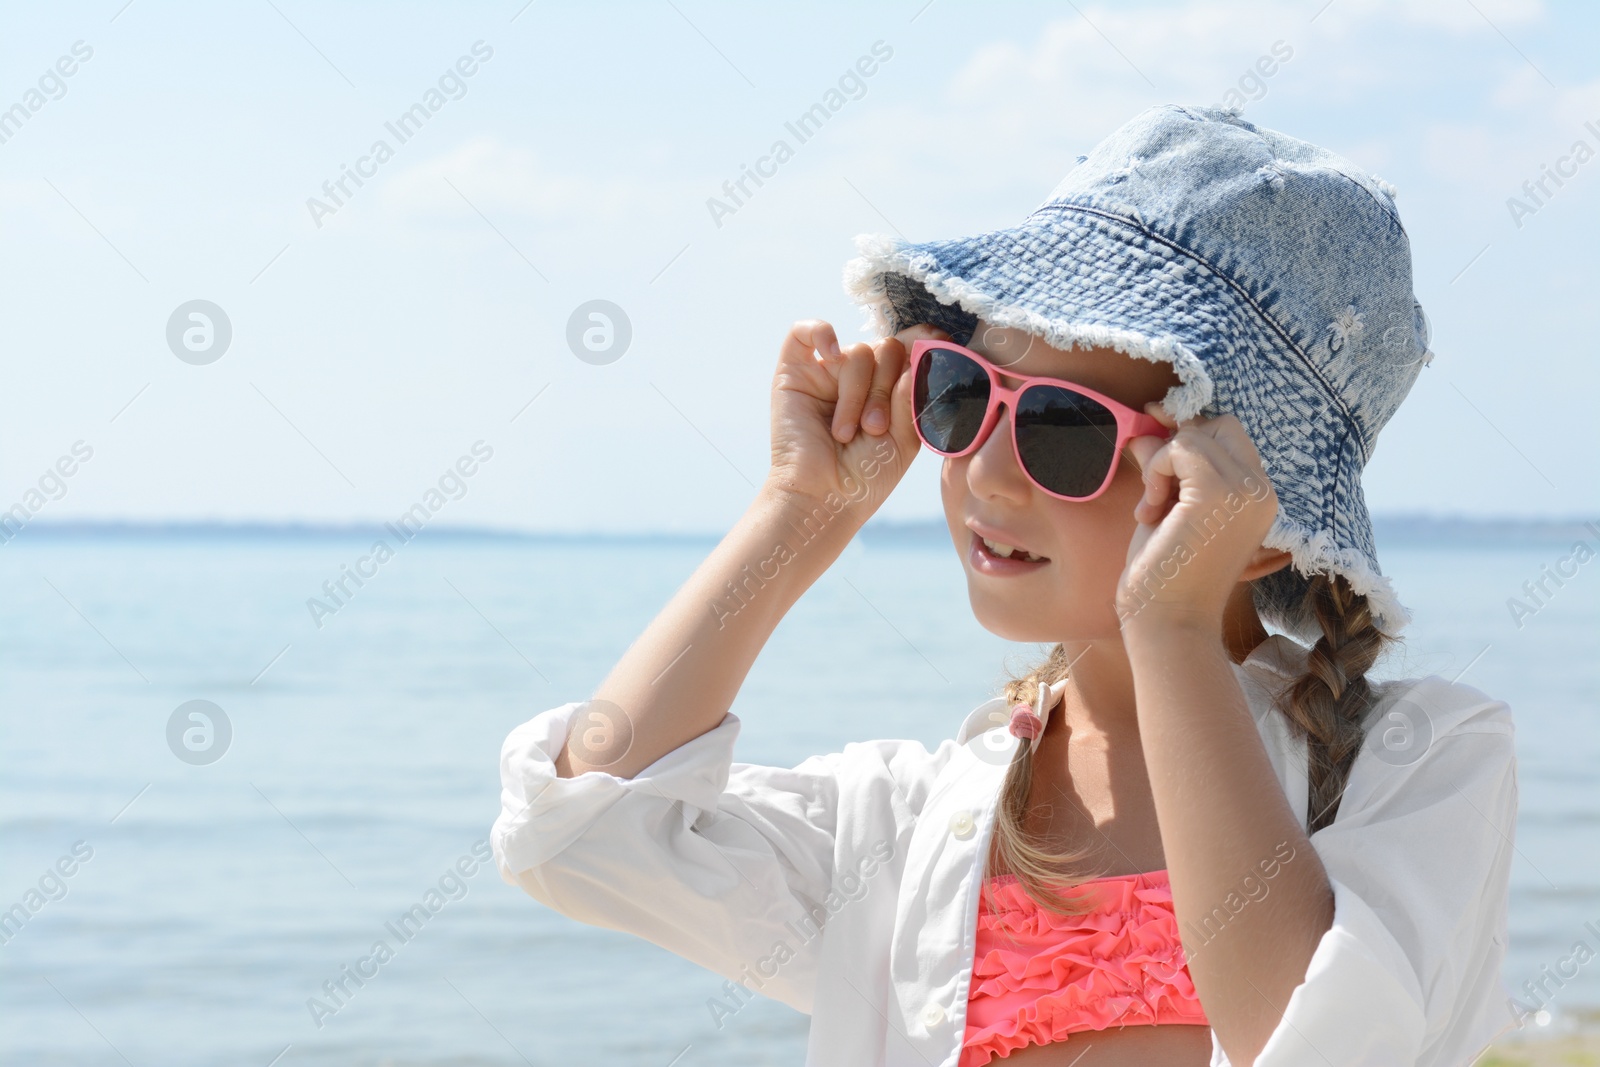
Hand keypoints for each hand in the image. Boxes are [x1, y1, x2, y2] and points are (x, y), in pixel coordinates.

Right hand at [765, 318, 948, 520]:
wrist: (825, 497)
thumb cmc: (866, 475)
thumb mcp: (905, 438)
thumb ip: (913, 396)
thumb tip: (919, 353)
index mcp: (892, 388)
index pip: (911, 348)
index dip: (924, 343)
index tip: (940, 347)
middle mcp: (863, 375)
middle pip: (888, 348)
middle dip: (885, 389)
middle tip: (875, 428)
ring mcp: (828, 371)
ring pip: (859, 352)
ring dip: (858, 395)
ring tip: (846, 432)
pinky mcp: (794, 371)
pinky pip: (807, 330)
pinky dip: (821, 333)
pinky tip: (831, 354)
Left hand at [1116, 407, 1279, 628]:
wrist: (1167, 622)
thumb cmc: (1164, 575)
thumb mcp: (1169, 507)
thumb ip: (1169, 465)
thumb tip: (1151, 418)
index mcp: (1259, 498)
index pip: (1231, 438)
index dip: (1191, 437)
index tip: (1156, 457)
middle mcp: (1263, 491)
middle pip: (1220, 425)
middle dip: (1179, 444)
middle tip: (1156, 490)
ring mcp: (1247, 490)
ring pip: (1196, 434)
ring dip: (1161, 464)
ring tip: (1153, 509)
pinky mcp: (1221, 492)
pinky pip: (1181, 446)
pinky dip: (1156, 470)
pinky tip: (1150, 511)